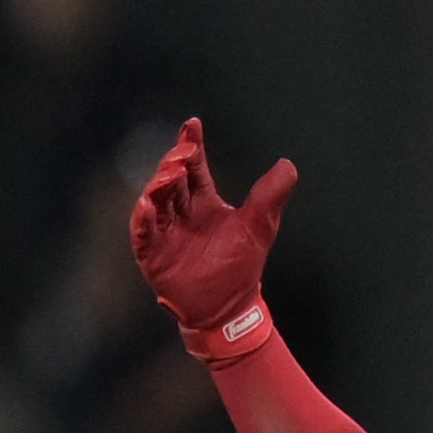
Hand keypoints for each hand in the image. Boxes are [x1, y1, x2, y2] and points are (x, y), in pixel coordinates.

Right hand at [128, 118, 296, 331]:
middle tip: (184, 151)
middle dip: (176, 162)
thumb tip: (289, 166)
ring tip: (171, 172)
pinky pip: (143, 232)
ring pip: (156, 199)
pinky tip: (147, 203)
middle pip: (173, 179)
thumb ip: (270, 196)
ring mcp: (164, 231)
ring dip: (160, 183)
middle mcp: (181, 212)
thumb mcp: (259, 226)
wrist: (228, 308)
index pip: (195, 168)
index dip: (192, 145)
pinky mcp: (152, 253)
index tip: (193, 124)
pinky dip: (143, 217)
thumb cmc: (240, 267)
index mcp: (203, 202)